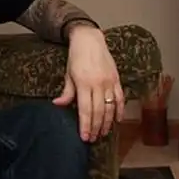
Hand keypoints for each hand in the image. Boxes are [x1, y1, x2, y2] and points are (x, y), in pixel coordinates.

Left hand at [53, 25, 123, 141]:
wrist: (90, 39)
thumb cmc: (76, 56)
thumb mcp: (68, 74)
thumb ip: (67, 92)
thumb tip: (58, 105)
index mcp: (84, 83)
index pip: (86, 110)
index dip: (85, 126)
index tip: (84, 137)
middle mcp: (98, 84)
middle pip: (99, 112)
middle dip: (96, 128)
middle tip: (93, 139)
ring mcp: (109, 82)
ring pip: (110, 108)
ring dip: (107, 123)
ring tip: (103, 133)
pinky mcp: (116, 79)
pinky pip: (120, 98)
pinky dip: (120, 110)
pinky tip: (117, 120)